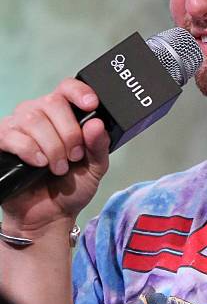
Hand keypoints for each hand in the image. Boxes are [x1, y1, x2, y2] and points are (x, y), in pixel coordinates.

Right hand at [0, 78, 109, 233]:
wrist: (50, 216)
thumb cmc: (71, 187)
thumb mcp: (95, 166)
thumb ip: (99, 145)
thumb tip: (96, 124)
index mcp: (64, 114)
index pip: (68, 87)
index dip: (79, 91)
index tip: (91, 105)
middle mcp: (40, 114)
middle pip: (52, 102)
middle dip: (69, 132)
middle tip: (74, 156)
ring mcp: (19, 127)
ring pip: (33, 119)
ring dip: (52, 146)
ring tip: (58, 167)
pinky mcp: (3, 142)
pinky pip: (12, 135)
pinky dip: (30, 150)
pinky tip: (39, 163)